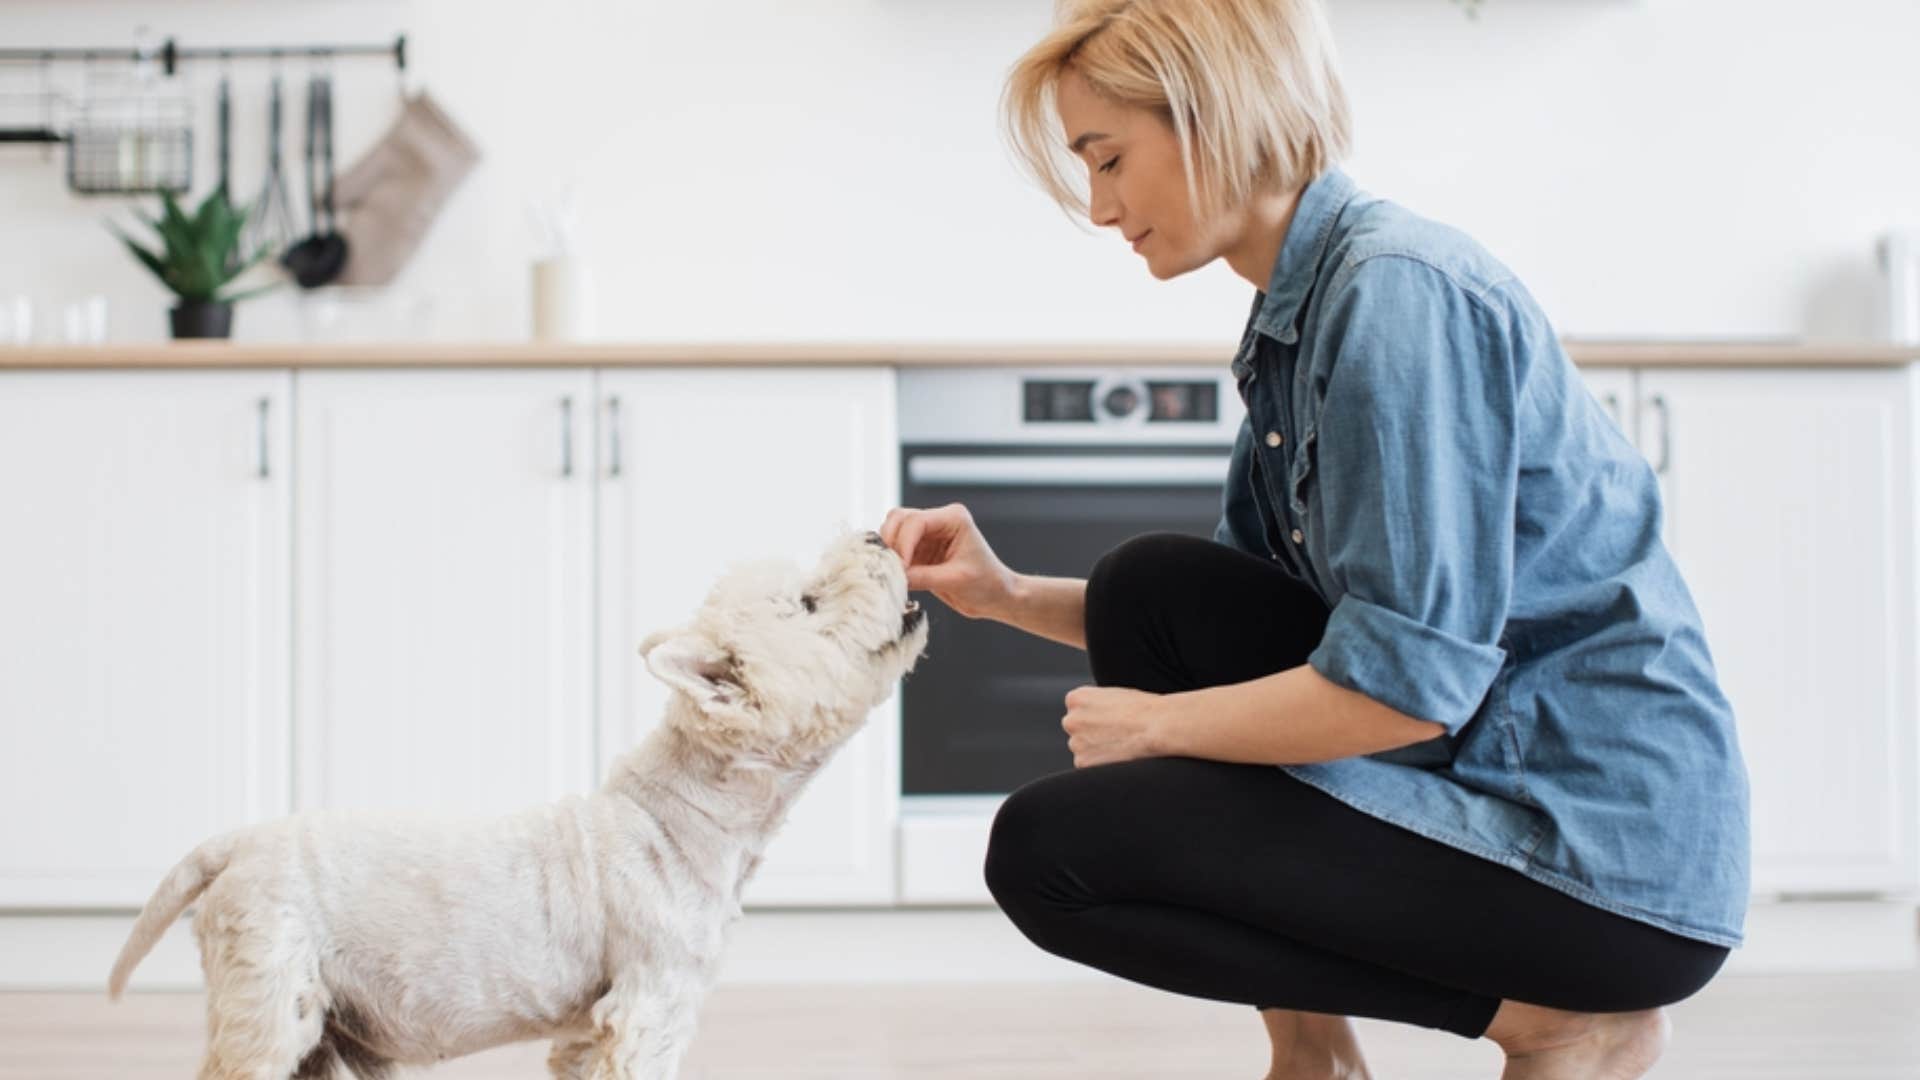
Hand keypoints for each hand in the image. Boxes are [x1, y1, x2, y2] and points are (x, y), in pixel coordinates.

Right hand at [877, 502, 1019, 619]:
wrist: (996, 596)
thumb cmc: (987, 584)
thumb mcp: (955, 580)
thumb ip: (922, 577)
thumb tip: (892, 576)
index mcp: (954, 518)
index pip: (916, 521)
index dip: (903, 544)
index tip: (901, 569)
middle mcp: (938, 520)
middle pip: (899, 519)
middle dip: (891, 543)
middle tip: (890, 569)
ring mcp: (927, 534)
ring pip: (893, 531)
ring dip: (888, 551)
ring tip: (893, 574)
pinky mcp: (919, 550)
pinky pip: (895, 550)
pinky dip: (891, 561)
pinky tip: (896, 577)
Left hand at [1062, 684, 1169, 767]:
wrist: (1157, 726)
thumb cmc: (1143, 708)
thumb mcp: (1113, 695)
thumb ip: (1095, 704)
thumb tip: (1092, 716)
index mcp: (1075, 699)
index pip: (1077, 710)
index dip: (1096, 716)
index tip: (1110, 720)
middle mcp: (1070, 720)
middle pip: (1077, 730)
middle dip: (1091, 734)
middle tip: (1116, 735)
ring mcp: (1075, 743)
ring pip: (1082, 749)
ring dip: (1096, 749)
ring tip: (1120, 745)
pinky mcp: (1083, 763)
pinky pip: (1088, 766)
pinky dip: (1101, 764)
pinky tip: (1118, 755)